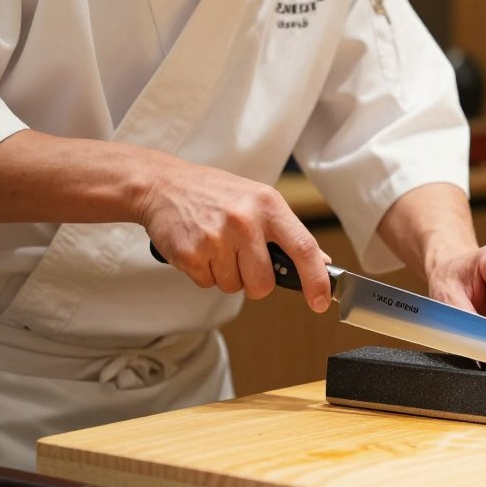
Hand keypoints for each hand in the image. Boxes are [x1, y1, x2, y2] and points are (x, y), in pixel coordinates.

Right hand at [138, 158, 330, 309]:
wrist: (164, 185)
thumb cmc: (216, 194)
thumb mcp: (259, 200)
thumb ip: (289, 232)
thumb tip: (321, 262)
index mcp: (268, 205)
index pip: (303, 247)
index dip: (316, 280)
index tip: (321, 301)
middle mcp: (245, 221)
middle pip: (264, 284)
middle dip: (255, 282)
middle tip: (242, 259)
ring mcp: (216, 238)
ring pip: (234, 287)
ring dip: (227, 275)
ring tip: (217, 246)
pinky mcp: (191, 254)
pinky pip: (208, 284)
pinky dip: (205, 273)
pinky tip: (201, 248)